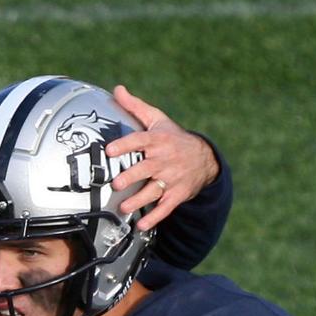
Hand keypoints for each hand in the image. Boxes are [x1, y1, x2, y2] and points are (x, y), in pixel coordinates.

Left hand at [107, 84, 220, 230]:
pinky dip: (155, 218)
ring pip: (154, 191)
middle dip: (132, 176)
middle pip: (146, 168)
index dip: (125, 145)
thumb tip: (117, 89)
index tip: (111, 150)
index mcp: (158, 140)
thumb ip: (135, 107)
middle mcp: (164, 160)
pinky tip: (142, 226)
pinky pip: (165, 208)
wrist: (204, 158)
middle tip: (117, 183)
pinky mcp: (177, 194)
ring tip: (124, 208)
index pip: (140, 140)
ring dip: (139, 200)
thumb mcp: (157, 120)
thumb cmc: (173, 138)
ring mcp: (171, 179)